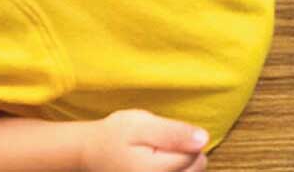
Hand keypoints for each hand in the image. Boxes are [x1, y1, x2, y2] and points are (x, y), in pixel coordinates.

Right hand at [81, 110, 208, 171]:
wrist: (90, 153)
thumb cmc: (115, 135)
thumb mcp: (142, 125)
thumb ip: (174, 133)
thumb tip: (203, 139)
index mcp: (154, 171)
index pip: (194, 156)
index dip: (185, 140)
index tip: (164, 136)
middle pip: (196, 169)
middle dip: (186, 153)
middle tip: (160, 145)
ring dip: (182, 164)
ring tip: (158, 155)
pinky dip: (176, 169)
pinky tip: (161, 164)